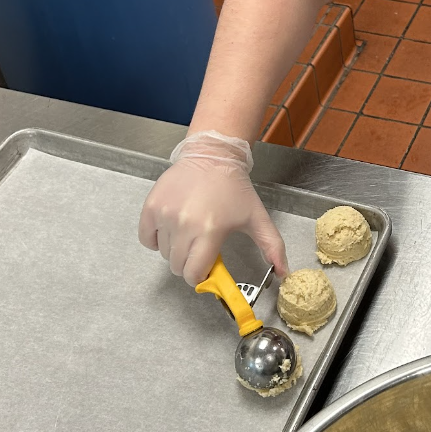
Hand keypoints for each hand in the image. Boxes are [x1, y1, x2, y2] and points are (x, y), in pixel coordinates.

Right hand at [138, 130, 288, 286]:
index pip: (193, 273)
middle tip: (200, 248)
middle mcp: (184, 225)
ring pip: (163, 253)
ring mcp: (165, 215)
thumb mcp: (257, 218)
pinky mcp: (151, 207)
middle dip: (189, 263)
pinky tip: (171, 230)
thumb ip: (272, 247)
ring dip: (175, 250)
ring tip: (189, 233)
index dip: (201, 275)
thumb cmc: (234, 189)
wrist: (212, 156)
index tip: (207, 266)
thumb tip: (284, 273)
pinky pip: (146, 238)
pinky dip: (156, 239)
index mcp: (210, 231)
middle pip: (177, 266)